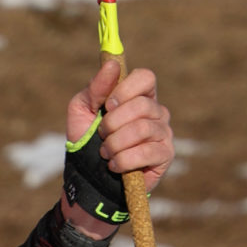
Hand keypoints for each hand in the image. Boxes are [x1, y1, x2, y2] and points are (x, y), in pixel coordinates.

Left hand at [60, 59, 173, 231]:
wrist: (89, 181)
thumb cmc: (87, 143)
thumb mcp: (81, 112)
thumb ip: (94, 88)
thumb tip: (111, 64)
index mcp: (138, 96)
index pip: (145, 78)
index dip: (126, 89)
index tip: (108, 105)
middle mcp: (155, 112)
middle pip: (142, 105)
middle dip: (113, 123)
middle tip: (102, 136)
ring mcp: (163, 133)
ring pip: (142, 129)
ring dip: (116, 143)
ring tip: (105, 153)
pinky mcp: (164, 156)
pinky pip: (148, 152)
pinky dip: (124, 160)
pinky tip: (115, 166)